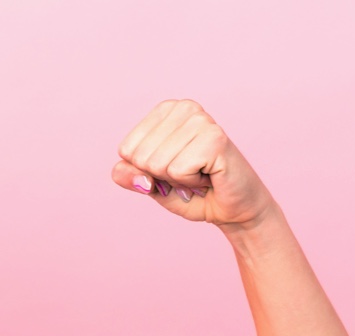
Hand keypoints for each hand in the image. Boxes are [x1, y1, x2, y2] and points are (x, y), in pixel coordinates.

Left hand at [112, 99, 274, 228]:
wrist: (232, 208)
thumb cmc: (192, 193)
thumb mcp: (151, 185)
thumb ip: (130, 175)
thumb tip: (121, 171)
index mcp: (166, 111)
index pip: (126, 149)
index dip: (146, 171)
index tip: (174, 169)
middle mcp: (184, 108)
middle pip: (140, 157)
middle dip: (162, 176)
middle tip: (189, 174)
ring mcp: (201, 120)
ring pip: (157, 164)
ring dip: (178, 180)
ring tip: (200, 174)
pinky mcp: (214, 138)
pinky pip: (177, 171)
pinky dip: (190, 183)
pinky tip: (209, 175)